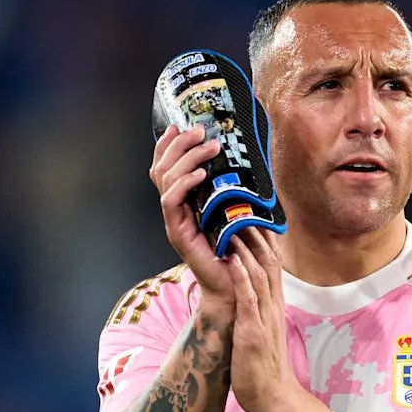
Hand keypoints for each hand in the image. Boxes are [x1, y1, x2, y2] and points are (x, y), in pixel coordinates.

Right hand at [149, 124, 232, 304]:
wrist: (236, 285)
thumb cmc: (240, 249)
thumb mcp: (239, 211)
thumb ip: (236, 189)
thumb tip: (249, 159)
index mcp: (186, 201)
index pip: (166, 168)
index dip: (168, 146)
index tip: (179, 126)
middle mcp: (176, 209)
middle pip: (162, 169)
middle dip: (178, 145)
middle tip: (199, 131)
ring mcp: (175, 221)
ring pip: (166, 180)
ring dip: (186, 158)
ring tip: (209, 147)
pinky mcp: (178, 233)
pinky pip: (171, 201)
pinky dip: (185, 183)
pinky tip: (202, 173)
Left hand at [227, 228, 299, 411]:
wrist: (273, 394)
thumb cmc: (263, 362)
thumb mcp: (262, 325)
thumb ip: (258, 303)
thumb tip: (249, 282)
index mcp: (273, 302)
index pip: (271, 261)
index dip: (263, 235)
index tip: (252, 210)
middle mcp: (272, 304)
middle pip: (268, 260)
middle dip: (256, 231)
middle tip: (243, 203)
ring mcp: (264, 316)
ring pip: (259, 274)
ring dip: (247, 247)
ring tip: (236, 220)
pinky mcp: (254, 331)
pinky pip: (249, 299)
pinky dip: (241, 278)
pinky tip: (232, 260)